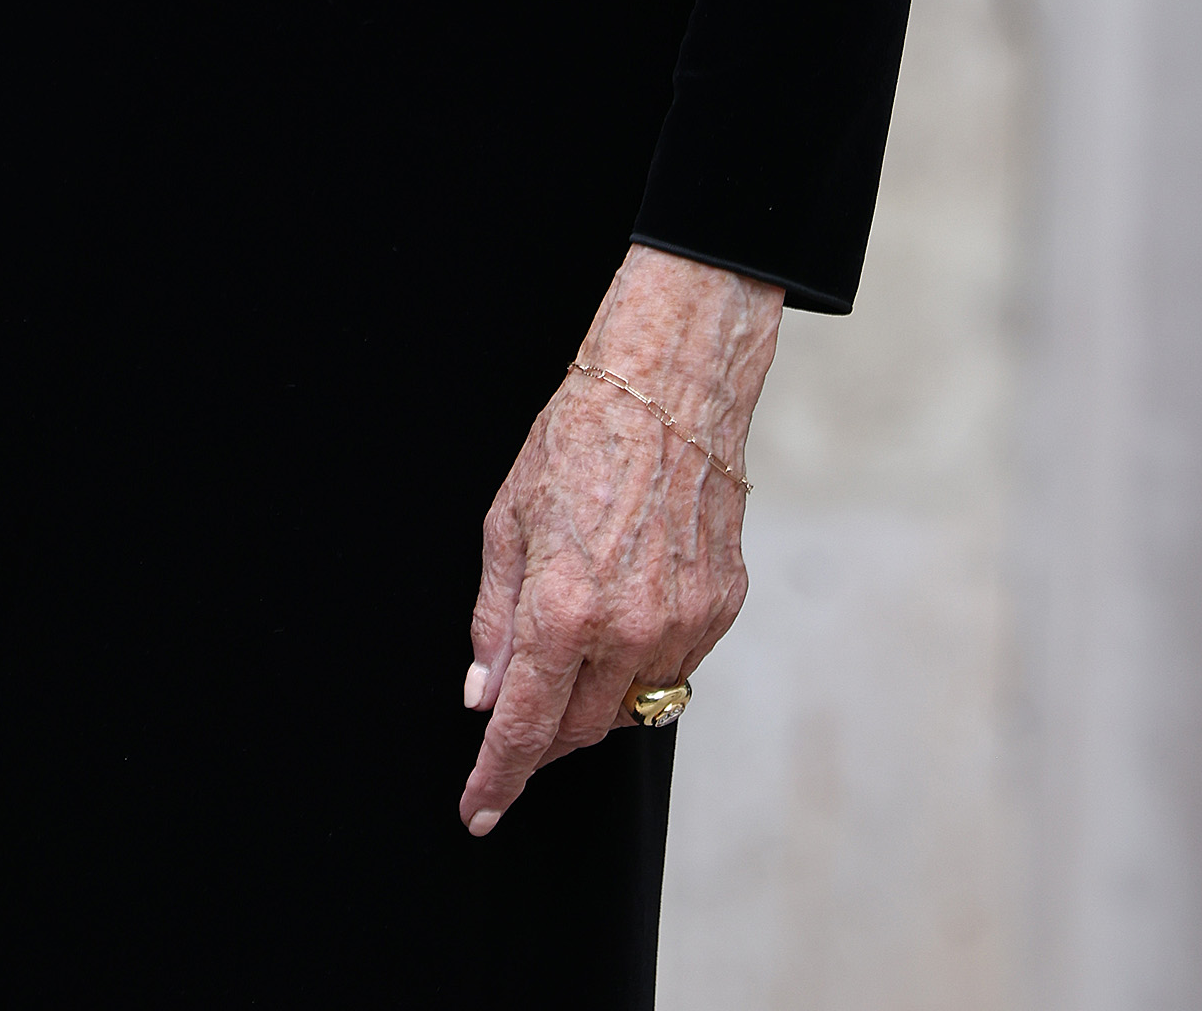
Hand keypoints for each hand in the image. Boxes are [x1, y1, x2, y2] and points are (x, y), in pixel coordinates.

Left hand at [460, 246, 780, 834]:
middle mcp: (629, 630)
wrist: (669, 389)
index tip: (479, 813)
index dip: (497, 777)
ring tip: (581, 627)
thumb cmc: (578, 438)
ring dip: (595, 695)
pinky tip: (629, 605)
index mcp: (564, 609)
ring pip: (630, 706)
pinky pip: (674, 668)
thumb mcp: (507, 521)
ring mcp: (684, 625)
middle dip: (544, 734)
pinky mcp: (722, 609)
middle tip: (521, 706)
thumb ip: (494, 619)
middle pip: (579, 730)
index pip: (526, 727)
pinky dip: (642, 661)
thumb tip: (485, 694)